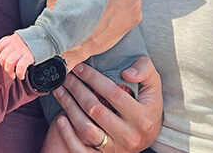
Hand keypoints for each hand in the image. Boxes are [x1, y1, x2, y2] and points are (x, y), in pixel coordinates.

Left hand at [0, 33, 33, 79]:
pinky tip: (21, 76)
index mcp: (13, 38)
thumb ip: (14, 44)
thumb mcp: (22, 38)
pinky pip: (20, 67)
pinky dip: (19, 74)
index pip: (0, 46)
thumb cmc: (35, 40)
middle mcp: (15, 43)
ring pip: (9, 62)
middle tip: (9, 71)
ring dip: (9, 72)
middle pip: (3, 56)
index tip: (3, 61)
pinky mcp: (29, 56)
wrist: (48, 37)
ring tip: (14, 75)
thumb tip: (8, 55)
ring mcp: (22, 49)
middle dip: (4, 66)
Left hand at [47, 58, 161, 151]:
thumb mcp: (153, 85)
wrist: (148, 136)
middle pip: (95, 109)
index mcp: (142, 117)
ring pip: (86, 129)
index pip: (113, 93)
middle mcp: (129, 135)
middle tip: (66, 76)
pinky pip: (81, 150)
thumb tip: (126, 74)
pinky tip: (60, 119)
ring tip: (59, 91)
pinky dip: (68, 136)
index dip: (93, 78)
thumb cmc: (147, 105)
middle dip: (77, 89)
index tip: (80, 67)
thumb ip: (145, 70)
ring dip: (69, 107)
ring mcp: (115, 149)